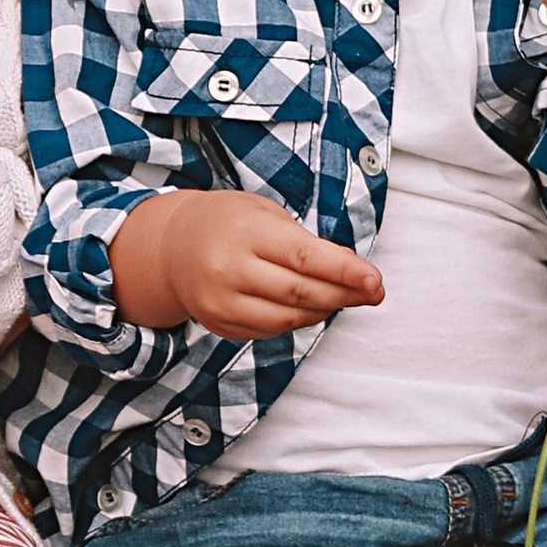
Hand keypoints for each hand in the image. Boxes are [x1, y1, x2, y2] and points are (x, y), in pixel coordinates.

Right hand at [109, 191, 382, 339]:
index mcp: (245, 233)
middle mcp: (229, 270)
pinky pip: (270, 331)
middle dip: (345, 295)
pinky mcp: (219, 325)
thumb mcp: (266, 215)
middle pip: (301, 293)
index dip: (345, 272)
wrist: (171, 247)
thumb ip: (307, 244)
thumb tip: (355, 274)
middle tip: (373, 291)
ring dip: (325, 310)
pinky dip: (298, 321)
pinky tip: (311, 306)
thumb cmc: (228, 222)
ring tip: (344, 297)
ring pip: (288, 319)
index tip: (375, 281)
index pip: (305, 258)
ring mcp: (221, 302)